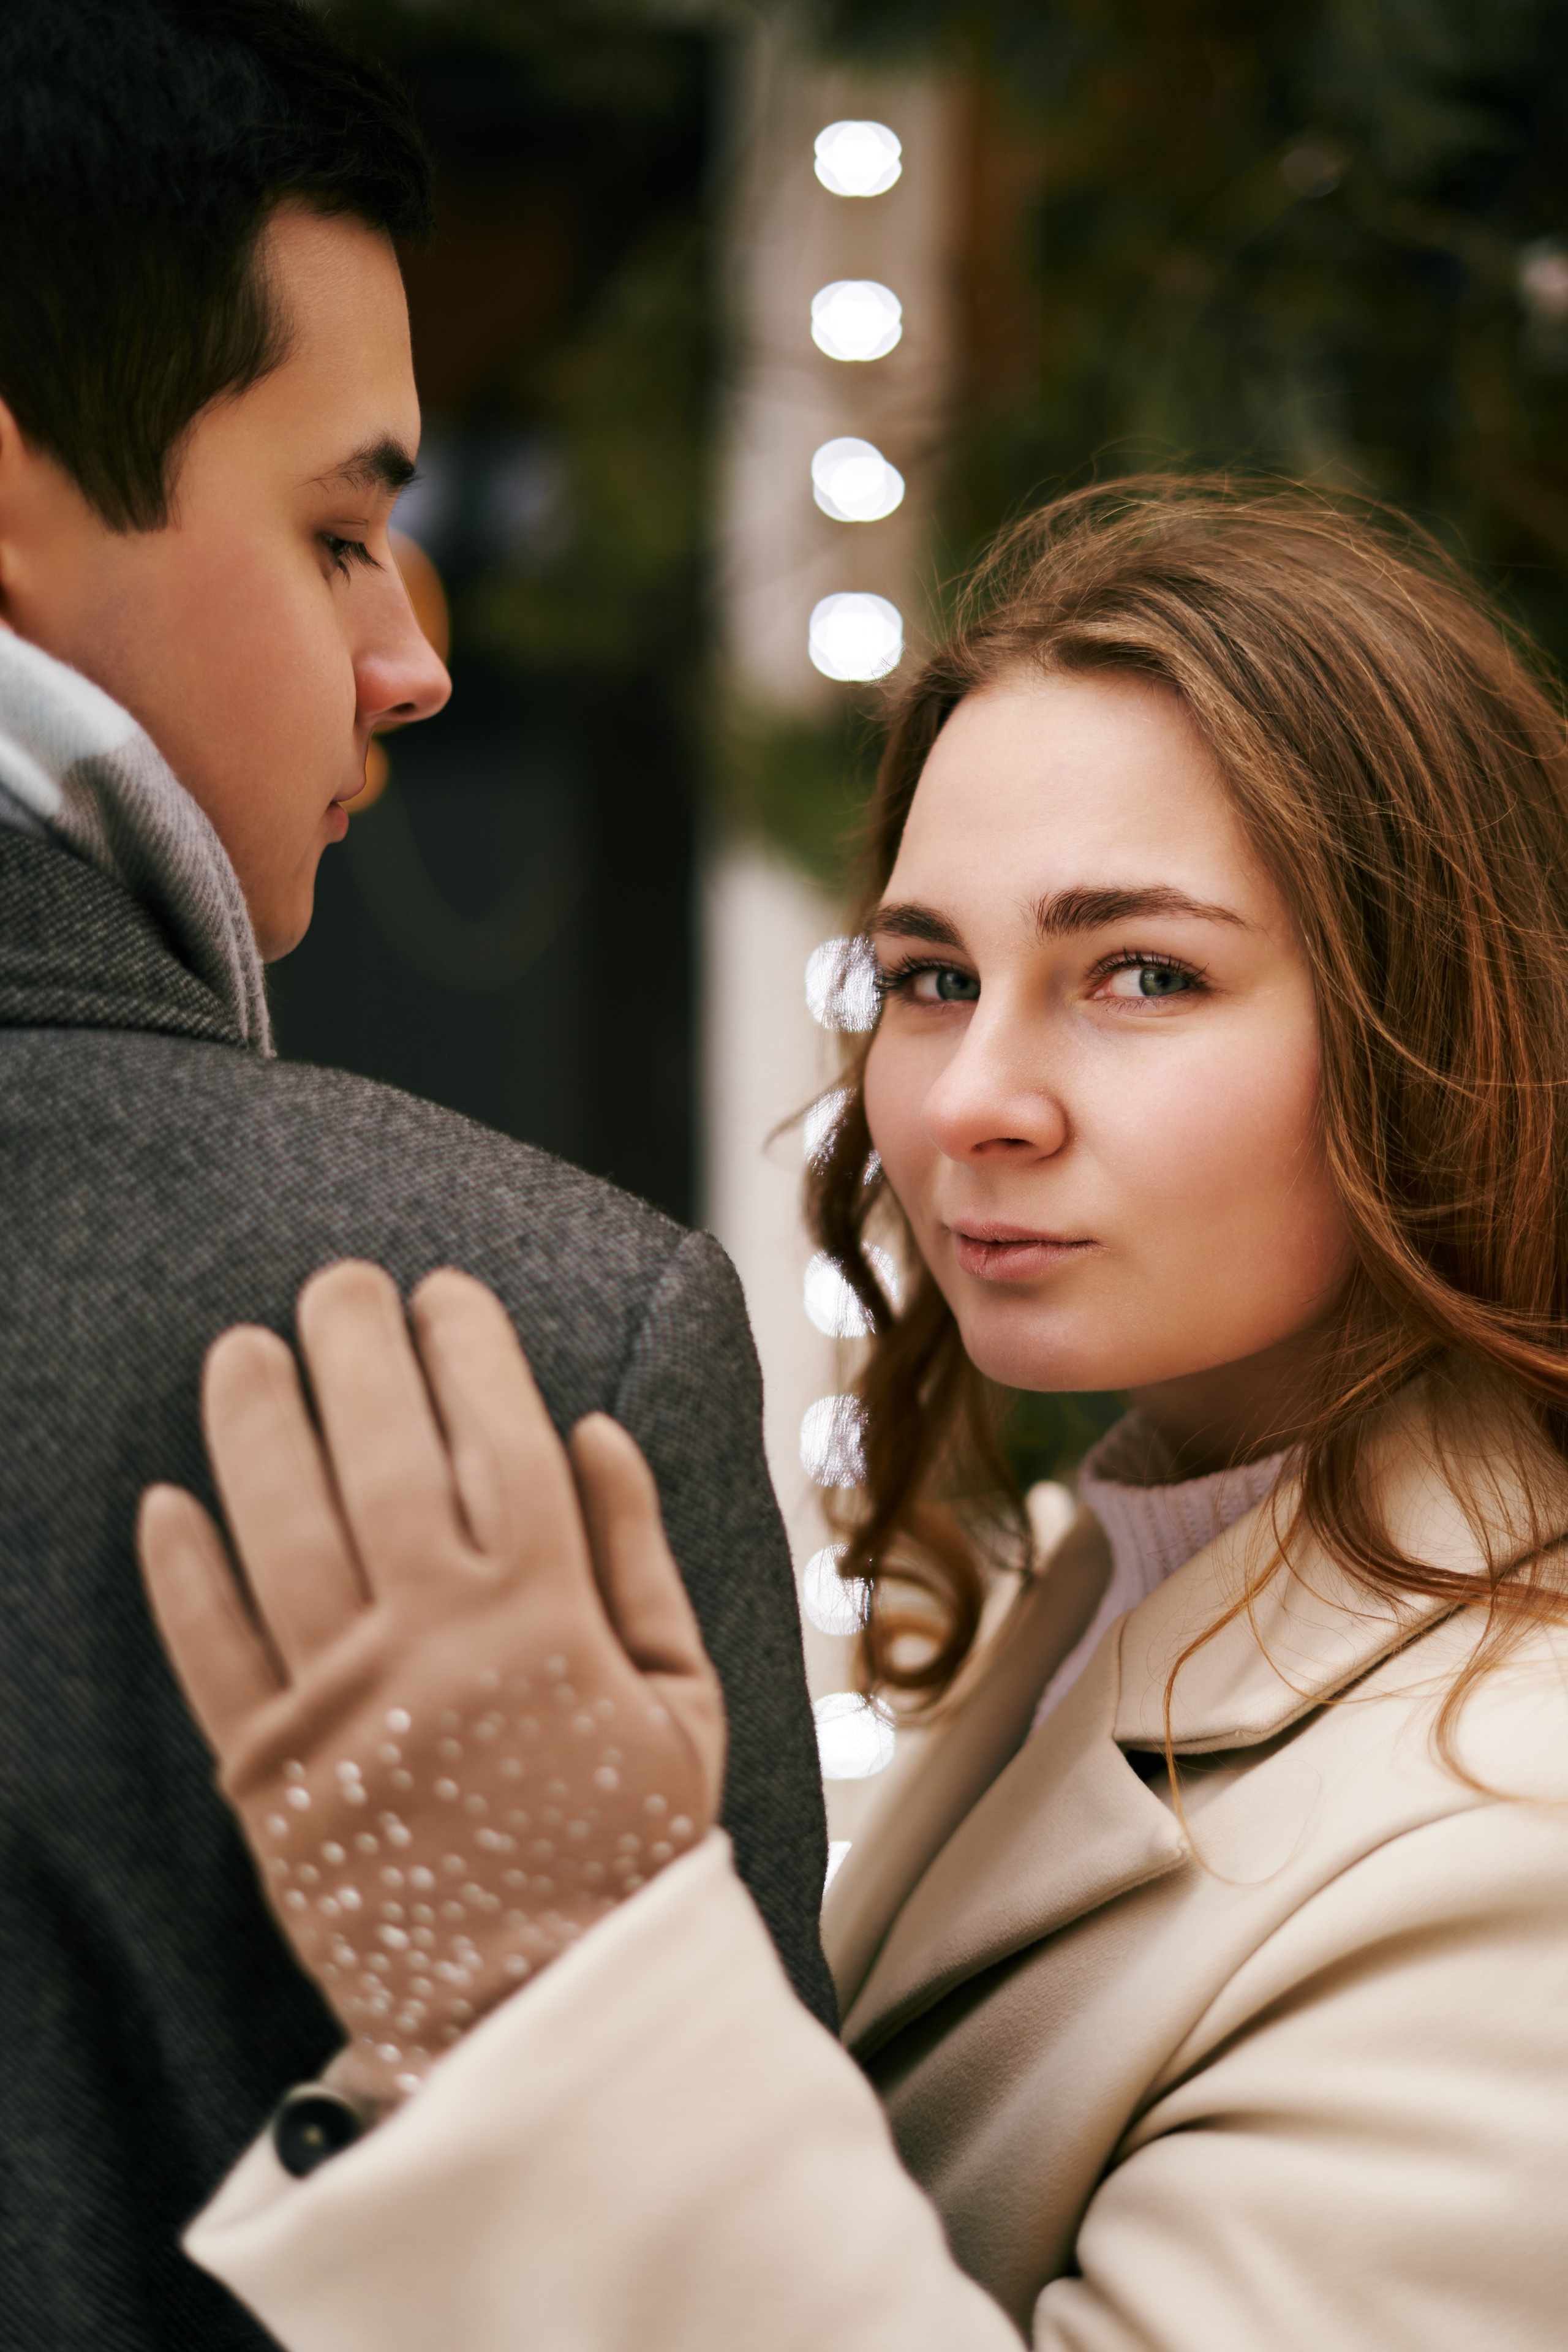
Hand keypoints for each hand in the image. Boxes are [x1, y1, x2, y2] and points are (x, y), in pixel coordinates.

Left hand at [136, 1262, 725, 2107]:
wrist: (547, 2016)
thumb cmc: (629, 1852)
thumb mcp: (684, 1701)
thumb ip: (640, 1558)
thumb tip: (596, 1431)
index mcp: (546, 1618)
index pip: (497, 1437)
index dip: (466, 1350)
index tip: (444, 1292)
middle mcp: (433, 1640)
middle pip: (379, 1452)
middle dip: (355, 1347)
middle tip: (337, 1282)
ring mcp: (341, 1703)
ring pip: (280, 1528)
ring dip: (252, 1425)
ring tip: (240, 1347)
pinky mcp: (268, 1772)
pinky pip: (211, 1653)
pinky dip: (181, 1574)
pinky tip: (163, 1498)